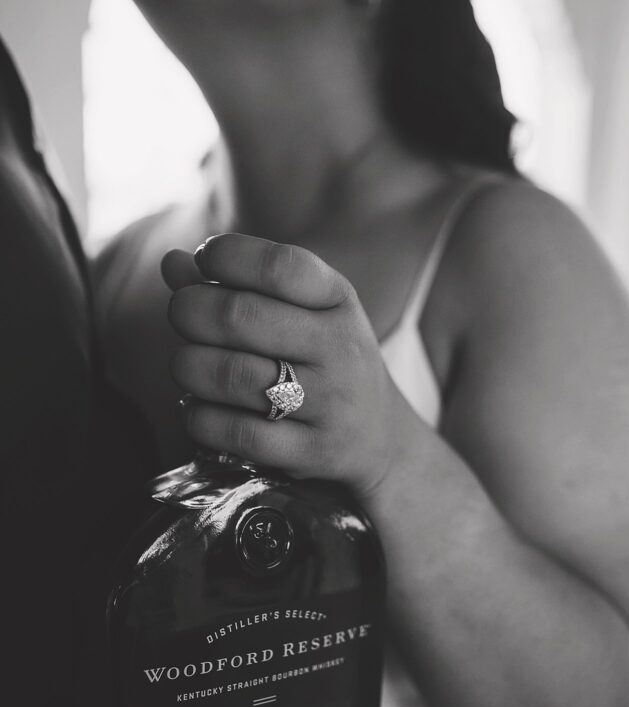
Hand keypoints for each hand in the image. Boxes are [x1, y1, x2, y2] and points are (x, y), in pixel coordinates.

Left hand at [164, 234, 399, 498]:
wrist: (379, 437)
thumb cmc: (321, 359)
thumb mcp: (301, 311)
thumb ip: (237, 284)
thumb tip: (171, 263)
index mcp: (338, 301)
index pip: (280, 266)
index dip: (229, 255)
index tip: (205, 258)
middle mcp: (340, 349)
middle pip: (241, 317)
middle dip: (190, 309)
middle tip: (181, 313)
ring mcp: (329, 403)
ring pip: (230, 376)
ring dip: (188, 366)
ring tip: (187, 364)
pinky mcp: (311, 451)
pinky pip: (234, 432)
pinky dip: (199, 417)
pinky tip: (199, 406)